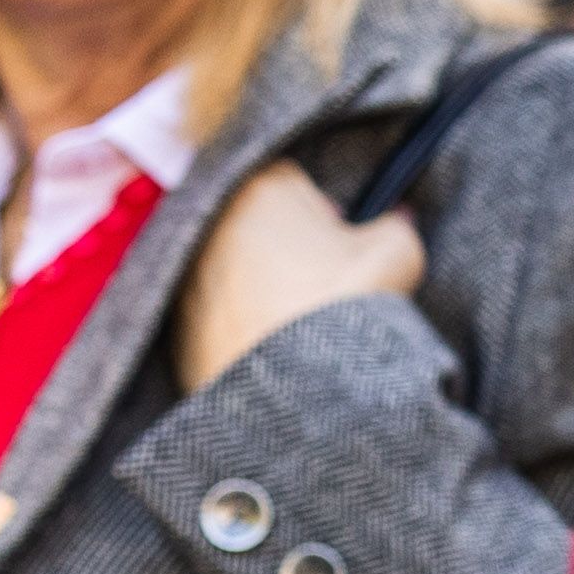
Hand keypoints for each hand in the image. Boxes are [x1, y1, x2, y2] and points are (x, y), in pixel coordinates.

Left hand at [177, 162, 425, 391]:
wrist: (294, 393)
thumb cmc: (343, 304)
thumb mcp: (396, 253)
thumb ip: (397, 223)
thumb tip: (396, 219)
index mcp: (261, 189)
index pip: (291, 179)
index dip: (321, 209)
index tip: (342, 242)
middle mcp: (209, 225)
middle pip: (257, 225)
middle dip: (288, 248)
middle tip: (327, 283)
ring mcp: (185, 279)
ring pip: (235, 272)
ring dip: (263, 288)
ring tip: (304, 325)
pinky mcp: (176, 330)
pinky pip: (217, 317)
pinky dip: (242, 328)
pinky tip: (277, 353)